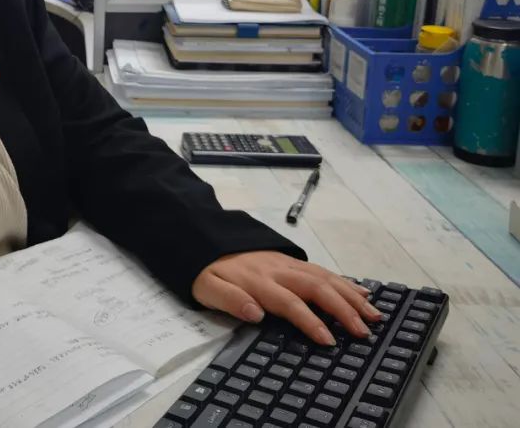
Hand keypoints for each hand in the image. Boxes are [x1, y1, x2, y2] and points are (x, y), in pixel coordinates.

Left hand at [191, 251, 380, 345]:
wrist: (205, 239)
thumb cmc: (207, 271)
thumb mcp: (207, 288)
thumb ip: (230, 300)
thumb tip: (256, 313)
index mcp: (259, 282)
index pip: (291, 304)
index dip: (311, 322)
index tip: (330, 341)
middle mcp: (279, 271)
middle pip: (317, 288)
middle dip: (343, 310)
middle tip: (364, 332)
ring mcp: (287, 264)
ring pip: (325, 278)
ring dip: (350, 296)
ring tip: (374, 314)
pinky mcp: (291, 260)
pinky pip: (322, 270)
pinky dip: (344, 281)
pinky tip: (361, 291)